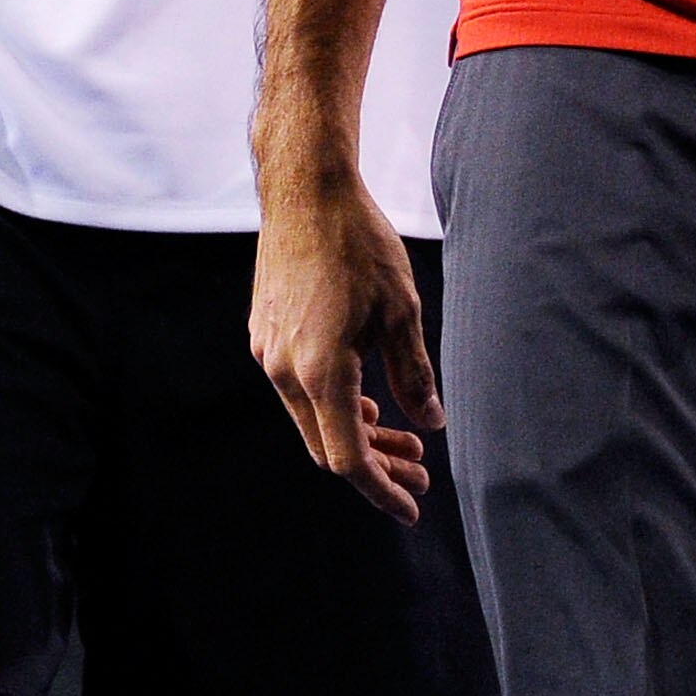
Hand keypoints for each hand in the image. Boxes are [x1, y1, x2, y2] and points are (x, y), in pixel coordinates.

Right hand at [250, 169, 440, 524]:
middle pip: (327, 447)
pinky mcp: (264, 334)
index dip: (382, 490)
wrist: (305, 190)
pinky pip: (297, 390)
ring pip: (311, 419)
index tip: (414, 504)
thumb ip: (413, 374)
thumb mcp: (401, 309)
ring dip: (355, 434)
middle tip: (421, 469)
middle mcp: (283, 370)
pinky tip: (366, 396)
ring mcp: (267, 352)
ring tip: (402, 434)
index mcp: (319, 370)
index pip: (348, 459)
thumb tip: (431, 423)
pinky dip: (333, 405)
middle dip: (375, 467)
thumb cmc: (358, 242)